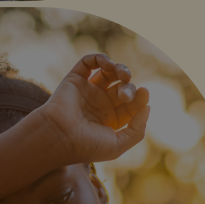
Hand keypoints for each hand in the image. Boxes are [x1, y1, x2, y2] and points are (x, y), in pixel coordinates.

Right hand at [34, 54, 150, 166]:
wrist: (57, 136)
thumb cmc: (86, 145)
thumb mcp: (119, 144)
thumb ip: (138, 128)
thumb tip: (147, 107)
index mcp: (110, 120)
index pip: (132, 104)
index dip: (141, 98)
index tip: (144, 94)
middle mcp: (99, 104)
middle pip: (123, 87)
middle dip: (129, 88)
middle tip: (124, 96)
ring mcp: (86, 91)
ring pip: (108, 72)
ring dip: (120, 69)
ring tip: (123, 74)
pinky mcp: (74, 79)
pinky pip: (88, 63)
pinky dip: (99, 58)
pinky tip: (107, 65)